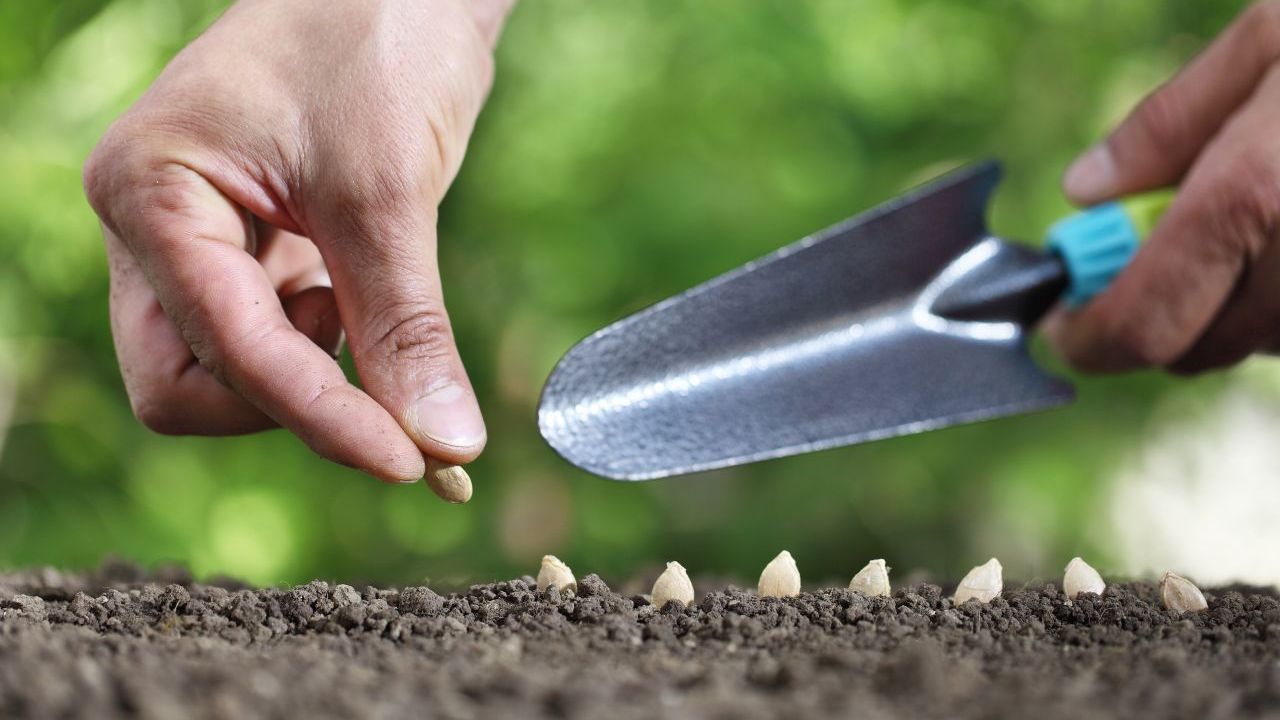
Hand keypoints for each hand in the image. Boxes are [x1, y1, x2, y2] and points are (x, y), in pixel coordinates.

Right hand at [83, 0, 514, 491]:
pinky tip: (382, 332)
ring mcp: (198, 244)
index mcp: (152, 193)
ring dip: (312, 382)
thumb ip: (408, 326)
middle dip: (289, 406)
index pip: (225, 353)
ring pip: (227, 376)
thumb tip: (447, 443)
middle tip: (388, 391)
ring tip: (380, 316)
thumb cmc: (374, 39)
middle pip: (187, 387)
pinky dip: (332, 360)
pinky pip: (271, 341)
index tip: (413, 462)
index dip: (322, 417)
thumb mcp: (388, 190)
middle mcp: (155, 228)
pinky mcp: (251, 253)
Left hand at [1046, 1, 1279, 373]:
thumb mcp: (1277, 37)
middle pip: (1199, 349)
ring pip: (1266, 344)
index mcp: (1261, 195)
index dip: (1090, 336)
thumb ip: (1169, 124)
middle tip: (1148, 261)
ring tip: (1260, 219)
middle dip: (1156, 317)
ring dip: (1232, 307)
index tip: (1065, 326)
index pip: (1144, 319)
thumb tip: (1086, 191)